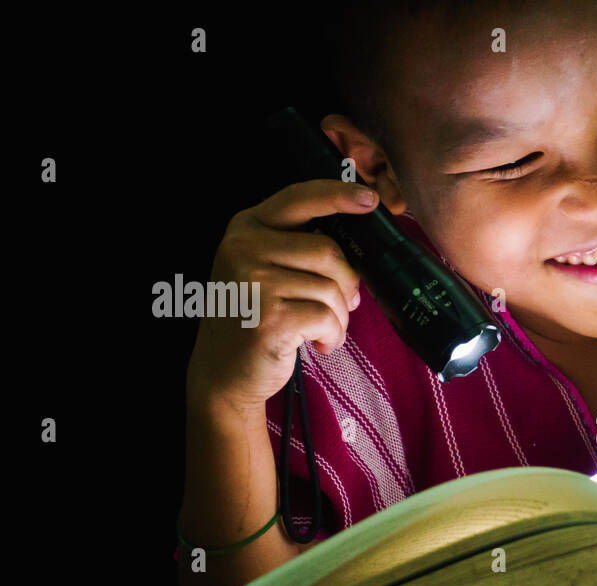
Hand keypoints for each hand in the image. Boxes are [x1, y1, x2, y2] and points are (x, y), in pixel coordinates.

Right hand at [187, 179, 373, 414]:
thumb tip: (358, 258)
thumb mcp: (264, 272)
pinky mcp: (269, 317)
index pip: (298, 198)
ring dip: (339, 316)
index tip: (370, 199)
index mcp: (246, 228)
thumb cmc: (255, 320)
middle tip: (341, 307)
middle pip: (327, 250)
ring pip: (331, 287)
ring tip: (323, 331)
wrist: (223, 374)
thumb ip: (298, 251)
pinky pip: (326, 317)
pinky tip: (320, 346)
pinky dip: (334, 336)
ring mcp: (253, 282)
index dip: (337, 196)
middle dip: (345, 284)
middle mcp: (243, 248)